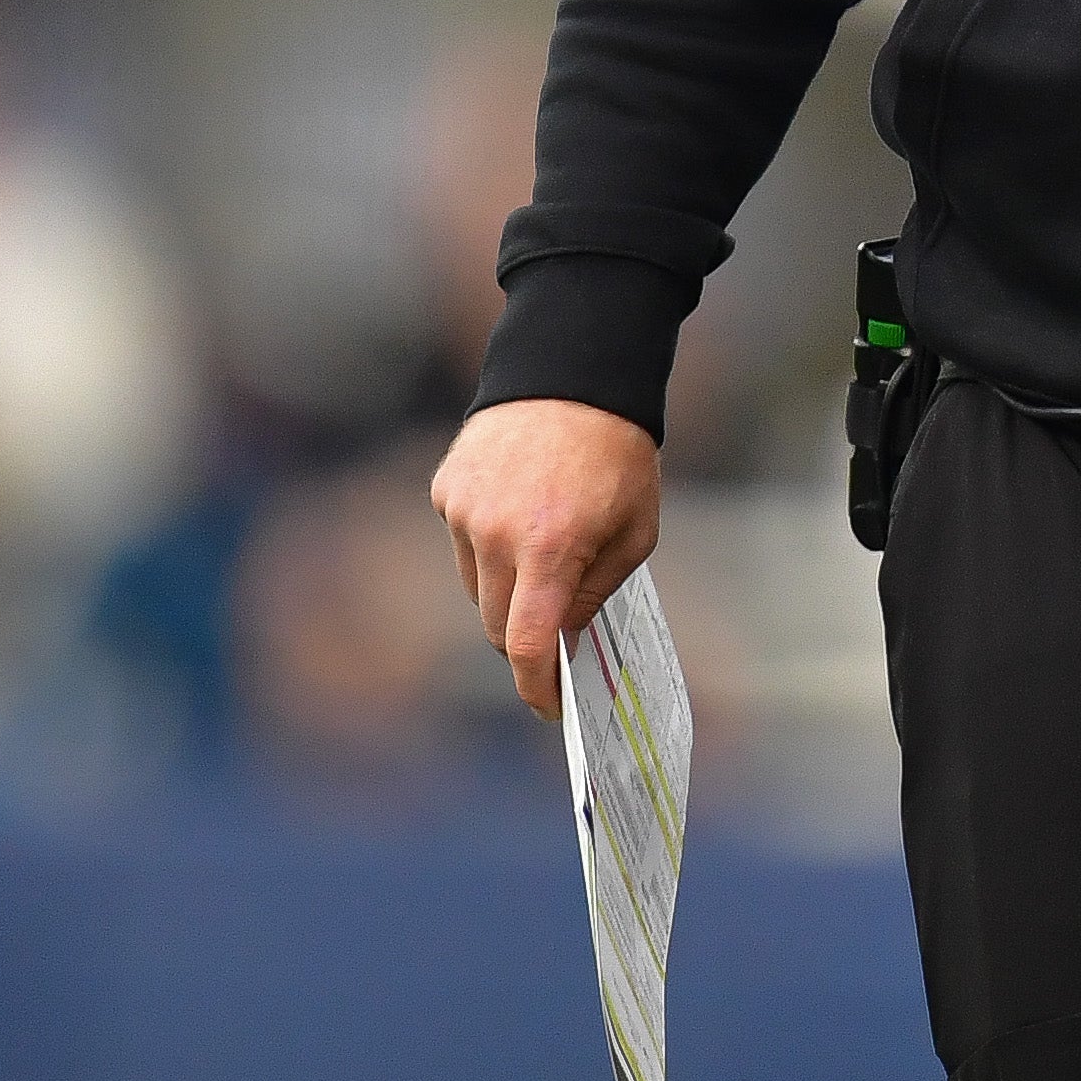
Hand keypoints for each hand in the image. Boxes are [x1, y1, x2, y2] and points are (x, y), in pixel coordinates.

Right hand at [431, 398, 660, 720]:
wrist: (574, 374)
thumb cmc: (618, 456)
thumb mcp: (634, 531)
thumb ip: (595, 591)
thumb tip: (563, 637)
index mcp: (550, 547)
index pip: (526, 642)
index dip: (535, 685)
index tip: (549, 706)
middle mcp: (496, 534)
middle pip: (496, 624)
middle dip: (526, 637)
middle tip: (557, 630)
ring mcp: (463, 511)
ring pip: (477, 586)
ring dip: (507, 588)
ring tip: (547, 547)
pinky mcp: (446, 489)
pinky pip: (463, 542)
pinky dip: (488, 544)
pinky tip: (521, 509)